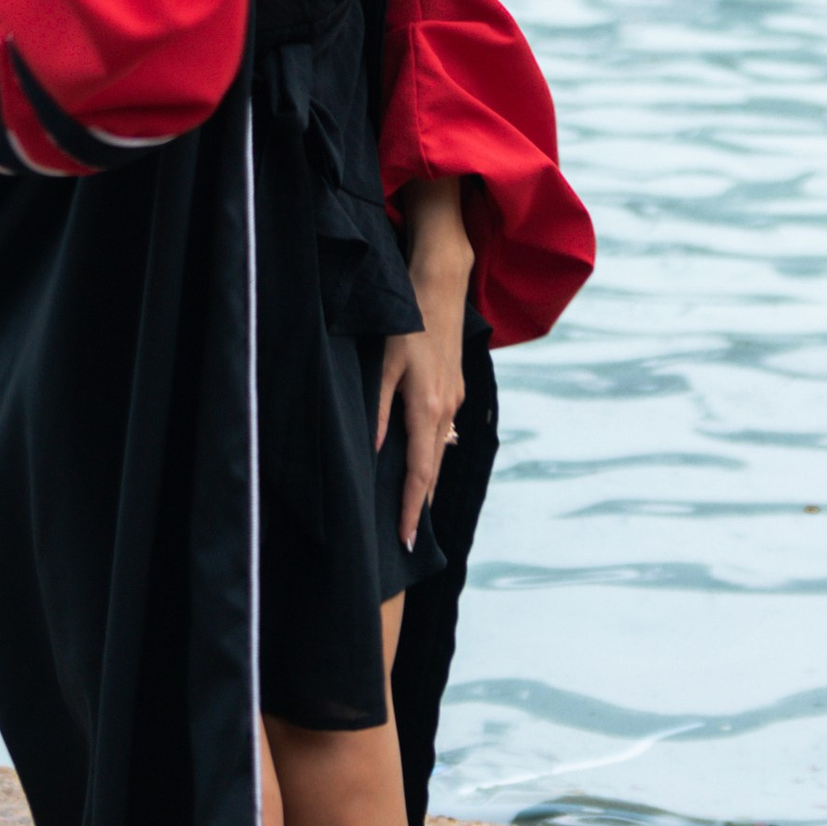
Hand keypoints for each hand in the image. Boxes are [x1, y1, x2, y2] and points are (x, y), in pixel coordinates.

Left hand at [377, 177, 471, 550]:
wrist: (441, 286)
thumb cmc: (408, 324)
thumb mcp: (385, 365)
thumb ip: (378, 410)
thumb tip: (373, 452)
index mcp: (427, 409)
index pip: (419, 473)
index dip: (411, 508)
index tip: (407, 539)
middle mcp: (446, 410)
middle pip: (433, 470)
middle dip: (420, 504)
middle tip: (409, 539)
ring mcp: (453, 400)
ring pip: (439, 451)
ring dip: (426, 481)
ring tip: (413, 510)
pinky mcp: (453, 389)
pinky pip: (442, 432)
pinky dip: (432, 454)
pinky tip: (422, 461)